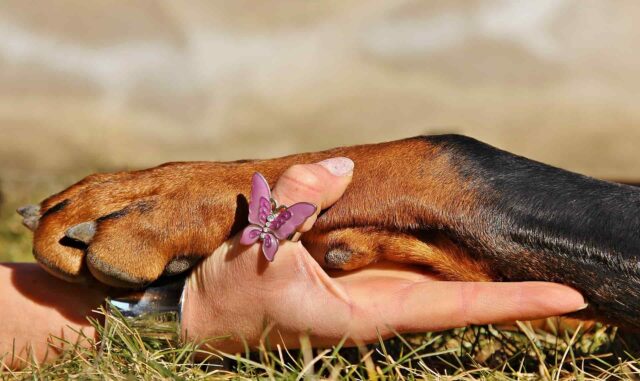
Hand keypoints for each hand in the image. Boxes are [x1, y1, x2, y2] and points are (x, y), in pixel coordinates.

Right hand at [182, 160, 585, 351]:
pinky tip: (448, 232)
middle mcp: (381, 302)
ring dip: (480, 264)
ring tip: (529, 260)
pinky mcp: (351, 272)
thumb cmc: (233, 297)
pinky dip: (432, 242)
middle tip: (568, 276)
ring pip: (434, 270)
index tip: (569, 298)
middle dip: (514, 287)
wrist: (205, 314)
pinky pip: (401, 253)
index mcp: (370, 313)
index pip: (459, 307)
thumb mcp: (259, 252)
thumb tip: (339, 167)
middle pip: (462, 293)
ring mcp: (369, 288)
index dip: (514, 302)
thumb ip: (298, 204)